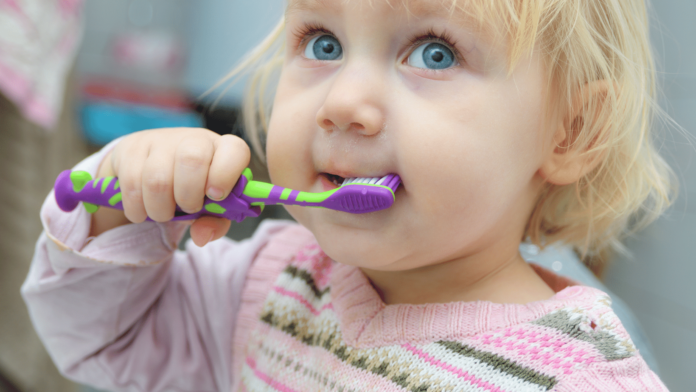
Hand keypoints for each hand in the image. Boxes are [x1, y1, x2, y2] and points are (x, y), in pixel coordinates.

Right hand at [90, 128, 250, 245]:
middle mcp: (194, 139)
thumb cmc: (193, 189)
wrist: (152, 167)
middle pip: (192, 159)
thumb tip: (202, 236)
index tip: (216, 197)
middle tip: (187, 209)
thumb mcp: (211, 207)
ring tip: (164, 214)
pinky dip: (137, 208)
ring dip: (160, 209)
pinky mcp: (132, 147)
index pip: (234, 150)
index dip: (226, 175)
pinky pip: (131, 183)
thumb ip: (215, 223)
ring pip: (158, 178)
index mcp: (223, 150)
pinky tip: (142, 211)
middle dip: (189, 196)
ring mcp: (160, 140)